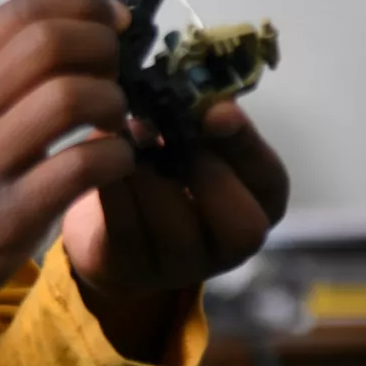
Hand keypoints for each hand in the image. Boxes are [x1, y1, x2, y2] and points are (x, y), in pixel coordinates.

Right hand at [0, 0, 139, 338]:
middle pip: (49, 44)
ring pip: (71, 98)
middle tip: (116, 73)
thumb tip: (66, 33)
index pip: (20, 12)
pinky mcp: (9, 215)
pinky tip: (112, 162)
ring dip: (114, 102)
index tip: (114, 21)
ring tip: (113, 120)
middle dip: (103, 49)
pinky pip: (83, 166)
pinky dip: (116, 156)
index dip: (82, 5)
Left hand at [62, 100, 289, 358]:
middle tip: (158, 130)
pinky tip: (96, 160)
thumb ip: (198, 117)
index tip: (215, 111)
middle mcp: (230, 246)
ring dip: (147, 176)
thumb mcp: (186, 136)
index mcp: (257, 202)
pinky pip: (125, 232)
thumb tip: (199, 95)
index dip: (245, 145)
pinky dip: (112, 190)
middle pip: (240, 225)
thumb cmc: (154, 163)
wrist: (100, 219)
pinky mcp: (130, 271)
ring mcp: (182, 267)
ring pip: (176, 230)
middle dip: (201, 170)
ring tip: (122, 139)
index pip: (269, 180)